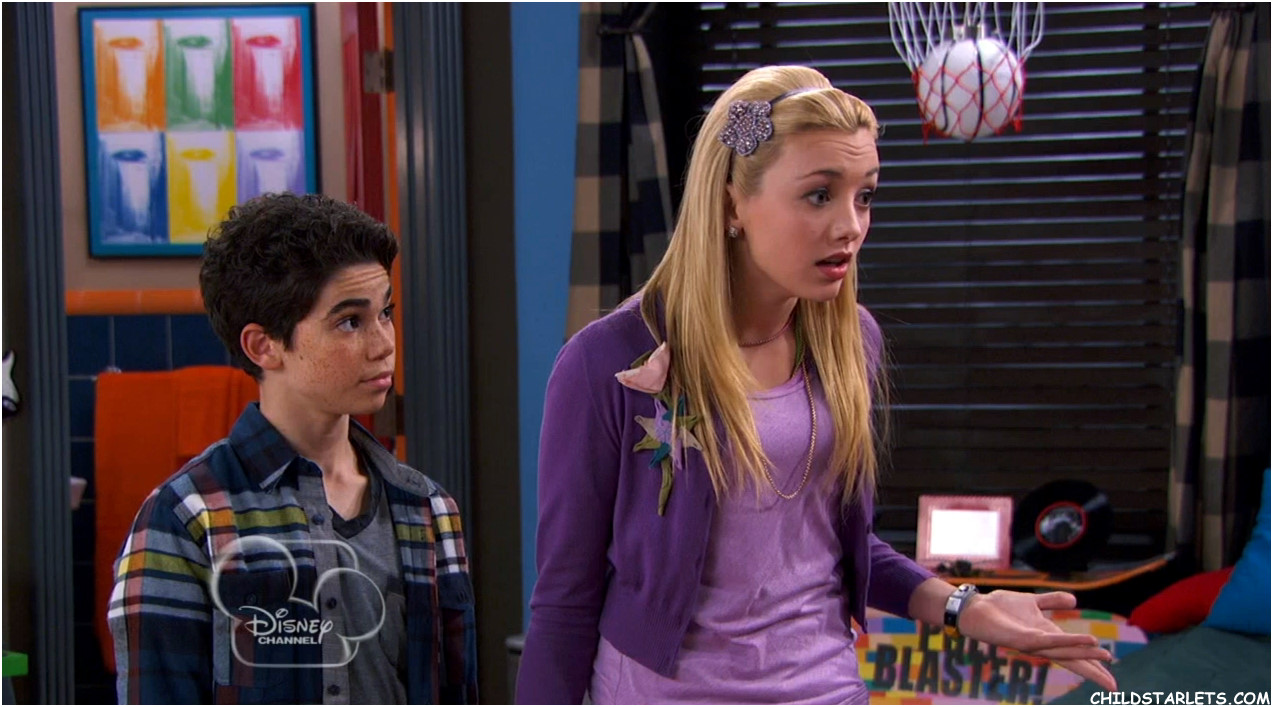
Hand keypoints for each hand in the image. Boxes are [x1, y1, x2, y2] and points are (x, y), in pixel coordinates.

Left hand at [957, 589, 1117, 691]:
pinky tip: (1087, 640)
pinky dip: (1069, 641)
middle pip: (1073, 660)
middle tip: (1114, 686)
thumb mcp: (1033, 602)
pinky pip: (1050, 640)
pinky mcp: (1024, 639)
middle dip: (1093, 671)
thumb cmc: (1000, 607)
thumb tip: (1074, 601)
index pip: (1075, 653)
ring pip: (1065, 652)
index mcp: (1047, 636)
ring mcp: (1034, 644)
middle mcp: (1043, 644)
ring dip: (1086, 655)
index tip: (1111, 676)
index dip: (1092, 663)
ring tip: (1107, 657)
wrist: (977, 607)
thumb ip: (1052, 601)